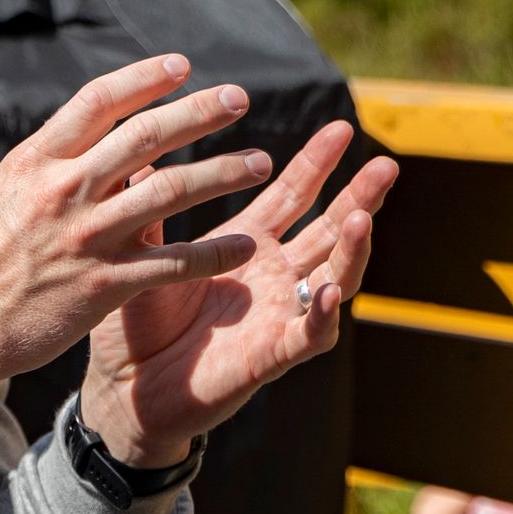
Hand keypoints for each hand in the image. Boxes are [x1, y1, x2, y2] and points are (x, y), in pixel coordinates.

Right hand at [0, 55, 270, 397]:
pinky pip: (174, 263)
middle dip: (199, 112)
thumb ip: (40, 169)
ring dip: (223, 173)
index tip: (182, 66)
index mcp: (35, 162)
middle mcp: (64, 190)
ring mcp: (86, 237)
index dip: (145, 78)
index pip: (99, 102)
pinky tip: (245, 245)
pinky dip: (215, 252)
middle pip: (146, 135)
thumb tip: (74, 146)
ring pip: (171, 191)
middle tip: (237, 99)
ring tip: (259, 164)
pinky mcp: (103, 285)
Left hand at [78, 120, 398, 465]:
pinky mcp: (272, 356)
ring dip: (352, 251)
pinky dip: (321, 314)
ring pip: (334, 279)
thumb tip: (135, 150)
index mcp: (245, 244)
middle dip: (359, 198)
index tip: (342, 127)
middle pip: (328, 230)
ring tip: (362, 218)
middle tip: (387, 165)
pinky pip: (309, 334)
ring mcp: (278, 315)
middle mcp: (272, 275)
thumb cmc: (135, 320)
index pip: (291, 196)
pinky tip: (326, 291)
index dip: (317, 164)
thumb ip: (149, 209)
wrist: (125, 386)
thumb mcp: (142, 254)